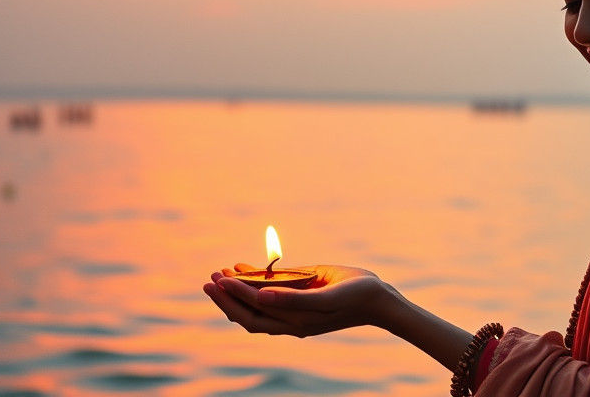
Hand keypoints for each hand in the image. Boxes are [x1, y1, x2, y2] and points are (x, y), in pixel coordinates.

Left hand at [203, 263, 391, 337]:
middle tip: (209, 277)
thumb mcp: (327, 297)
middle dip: (227, 296)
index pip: (255, 312)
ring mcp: (294, 308)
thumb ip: (293, 298)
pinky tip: (244, 266)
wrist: (379, 299)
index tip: (219, 279)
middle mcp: (290, 318)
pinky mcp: (301, 296)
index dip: (234, 297)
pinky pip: (272, 290)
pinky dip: (255, 280)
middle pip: (248, 312)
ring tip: (220, 271)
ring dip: (237, 288)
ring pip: (257, 302)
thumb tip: (260, 297)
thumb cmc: (357, 297)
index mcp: (295, 322)